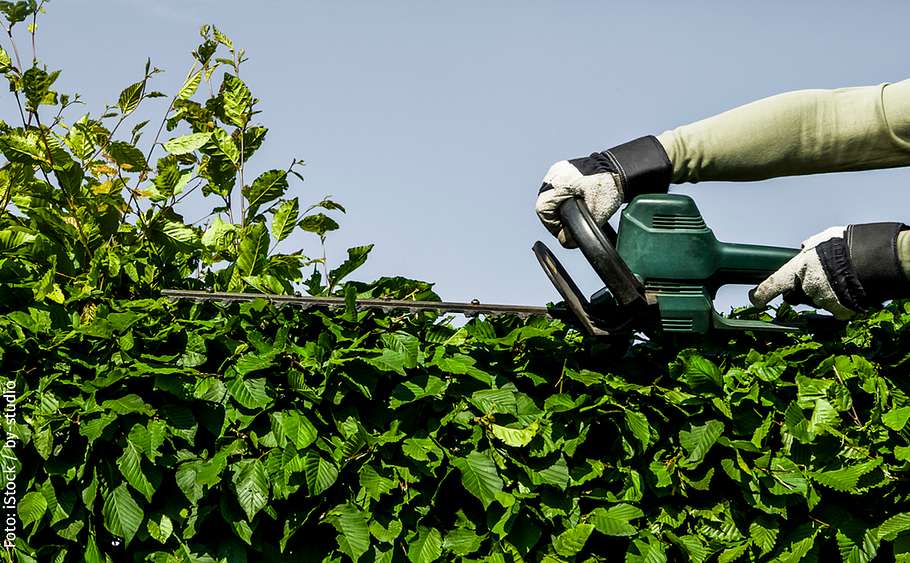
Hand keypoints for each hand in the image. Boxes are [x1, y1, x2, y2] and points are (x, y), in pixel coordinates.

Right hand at [535, 155, 623, 246]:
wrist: (622, 169)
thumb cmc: (609, 187)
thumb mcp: (596, 213)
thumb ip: (580, 230)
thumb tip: (565, 241)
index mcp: (557, 183)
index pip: (542, 210)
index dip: (552, 224)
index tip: (564, 230)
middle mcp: (554, 174)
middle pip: (546, 203)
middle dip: (557, 216)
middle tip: (571, 223)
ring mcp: (559, 170)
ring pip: (552, 196)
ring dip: (561, 207)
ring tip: (576, 212)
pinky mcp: (566, 169)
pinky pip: (559, 188)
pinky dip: (565, 197)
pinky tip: (578, 202)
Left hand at [750, 223, 908, 318]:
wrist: (874, 258)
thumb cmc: (847, 245)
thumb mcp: (822, 239)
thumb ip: (809, 246)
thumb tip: (802, 247)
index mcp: (797, 269)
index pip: (771, 285)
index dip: (760, 295)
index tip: (755, 300)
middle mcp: (806, 288)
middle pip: (796, 294)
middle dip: (802, 289)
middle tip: (819, 276)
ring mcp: (822, 301)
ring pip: (817, 301)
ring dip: (824, 294)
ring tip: (840, 279)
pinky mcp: (840, 311)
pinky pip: (836, 310)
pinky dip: (840, 303)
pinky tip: (848, 291)